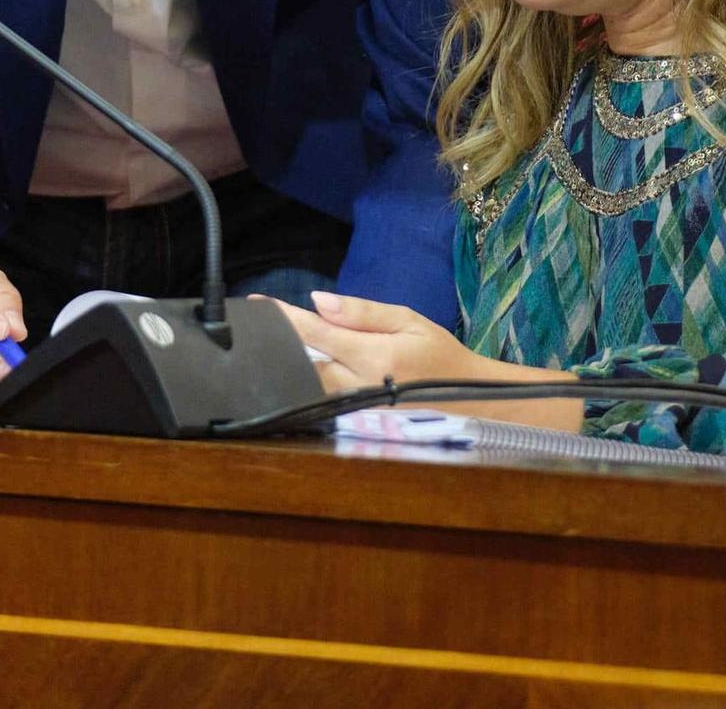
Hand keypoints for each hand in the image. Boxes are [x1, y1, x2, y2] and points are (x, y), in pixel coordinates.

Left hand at [267, 290, 487, 392]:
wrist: (467, 397)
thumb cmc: (437, 353)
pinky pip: (323, 401)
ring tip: (273, 345)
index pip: (317, 333)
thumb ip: (361, 312)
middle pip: (306, 364)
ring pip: (310, 386)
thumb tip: (318, 302)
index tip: (257, 303)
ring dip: (291, 365)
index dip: (285, 318)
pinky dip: (308, 384)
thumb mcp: (407, 319)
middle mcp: (361, 386)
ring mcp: (358, 410)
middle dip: (282, 344)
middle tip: (259, 326)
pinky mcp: (358, 423)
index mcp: (374, 355)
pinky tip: (298, 371)